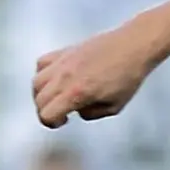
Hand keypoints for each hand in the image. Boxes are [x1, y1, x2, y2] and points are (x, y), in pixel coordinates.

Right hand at [32, 23, 162, 126]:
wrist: (134, 46)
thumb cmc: (128, 77)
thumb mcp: (114, 107)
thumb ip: (91, 114)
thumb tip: (76, 110)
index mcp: (77, 93)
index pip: (47, 114)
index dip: (51, 123)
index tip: (64, 121)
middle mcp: (64, 77)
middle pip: (39, 100)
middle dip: (47, 111)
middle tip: (62, 113)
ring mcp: (62, 62)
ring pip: (36, 82)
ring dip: (42, 94)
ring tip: (58, 97)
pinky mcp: (65, 51)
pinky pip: (41, 64)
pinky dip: (44, 74)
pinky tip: (58, 79)